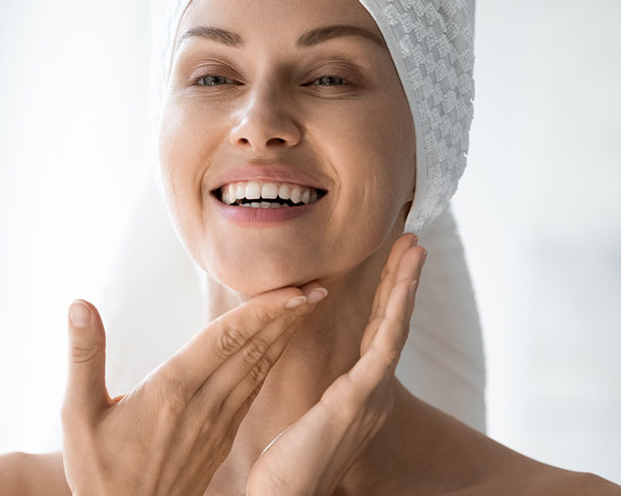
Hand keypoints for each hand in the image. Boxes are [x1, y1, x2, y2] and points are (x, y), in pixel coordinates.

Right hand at [60, 281, 328, 495]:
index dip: (262, 313)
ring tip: (309, 306)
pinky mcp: (224, 434)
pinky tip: (281, 343)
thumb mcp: (77, 414)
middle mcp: (205, 403)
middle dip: (287, 316)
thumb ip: (84, 356)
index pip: (225, 340)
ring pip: (259, 367)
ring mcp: (219, 421)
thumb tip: (79, 304)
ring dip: (285, 334)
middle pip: (253, 349)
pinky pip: (254, 387)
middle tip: (319, 286)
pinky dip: (272, 359)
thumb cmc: (99, 469)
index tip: (294, 291)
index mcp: (173, 391)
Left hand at [246, 232, 426, 495]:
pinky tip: (403, 285)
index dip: (390, 298)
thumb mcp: (315, 417)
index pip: (379, 334)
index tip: (396, 266)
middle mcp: (375, 391)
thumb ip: (331, 395)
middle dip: (404, 281)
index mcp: (362, 392)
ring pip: (395, 327)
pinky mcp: (358, 398)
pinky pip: (384, 346)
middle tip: (415, 243)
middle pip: (394, 324)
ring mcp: (371, 394)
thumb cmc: (292, 463)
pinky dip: (395, 312)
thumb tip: (333, 381)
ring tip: (415, 249)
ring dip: (406, 285)